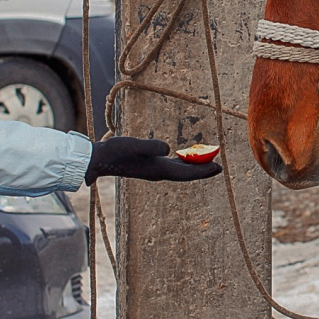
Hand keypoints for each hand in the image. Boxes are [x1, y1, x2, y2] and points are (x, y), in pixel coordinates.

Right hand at [85, 137, 222, 183]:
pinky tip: (183, 158)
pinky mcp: (148, 166)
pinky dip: (182, 163)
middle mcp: (158, 172)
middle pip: (186, 173)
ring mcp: (153, 170)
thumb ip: (152, 146)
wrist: (99, 159)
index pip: (186, 173)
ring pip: (179, 170)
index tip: (219, 168)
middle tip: (219, 166)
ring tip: (207, 161)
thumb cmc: (116, 151)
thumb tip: (168, 149)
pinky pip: (171, 166)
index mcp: (158, 170)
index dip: (203, 171)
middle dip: (202, 170)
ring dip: (193, 167)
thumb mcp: (135, 145)